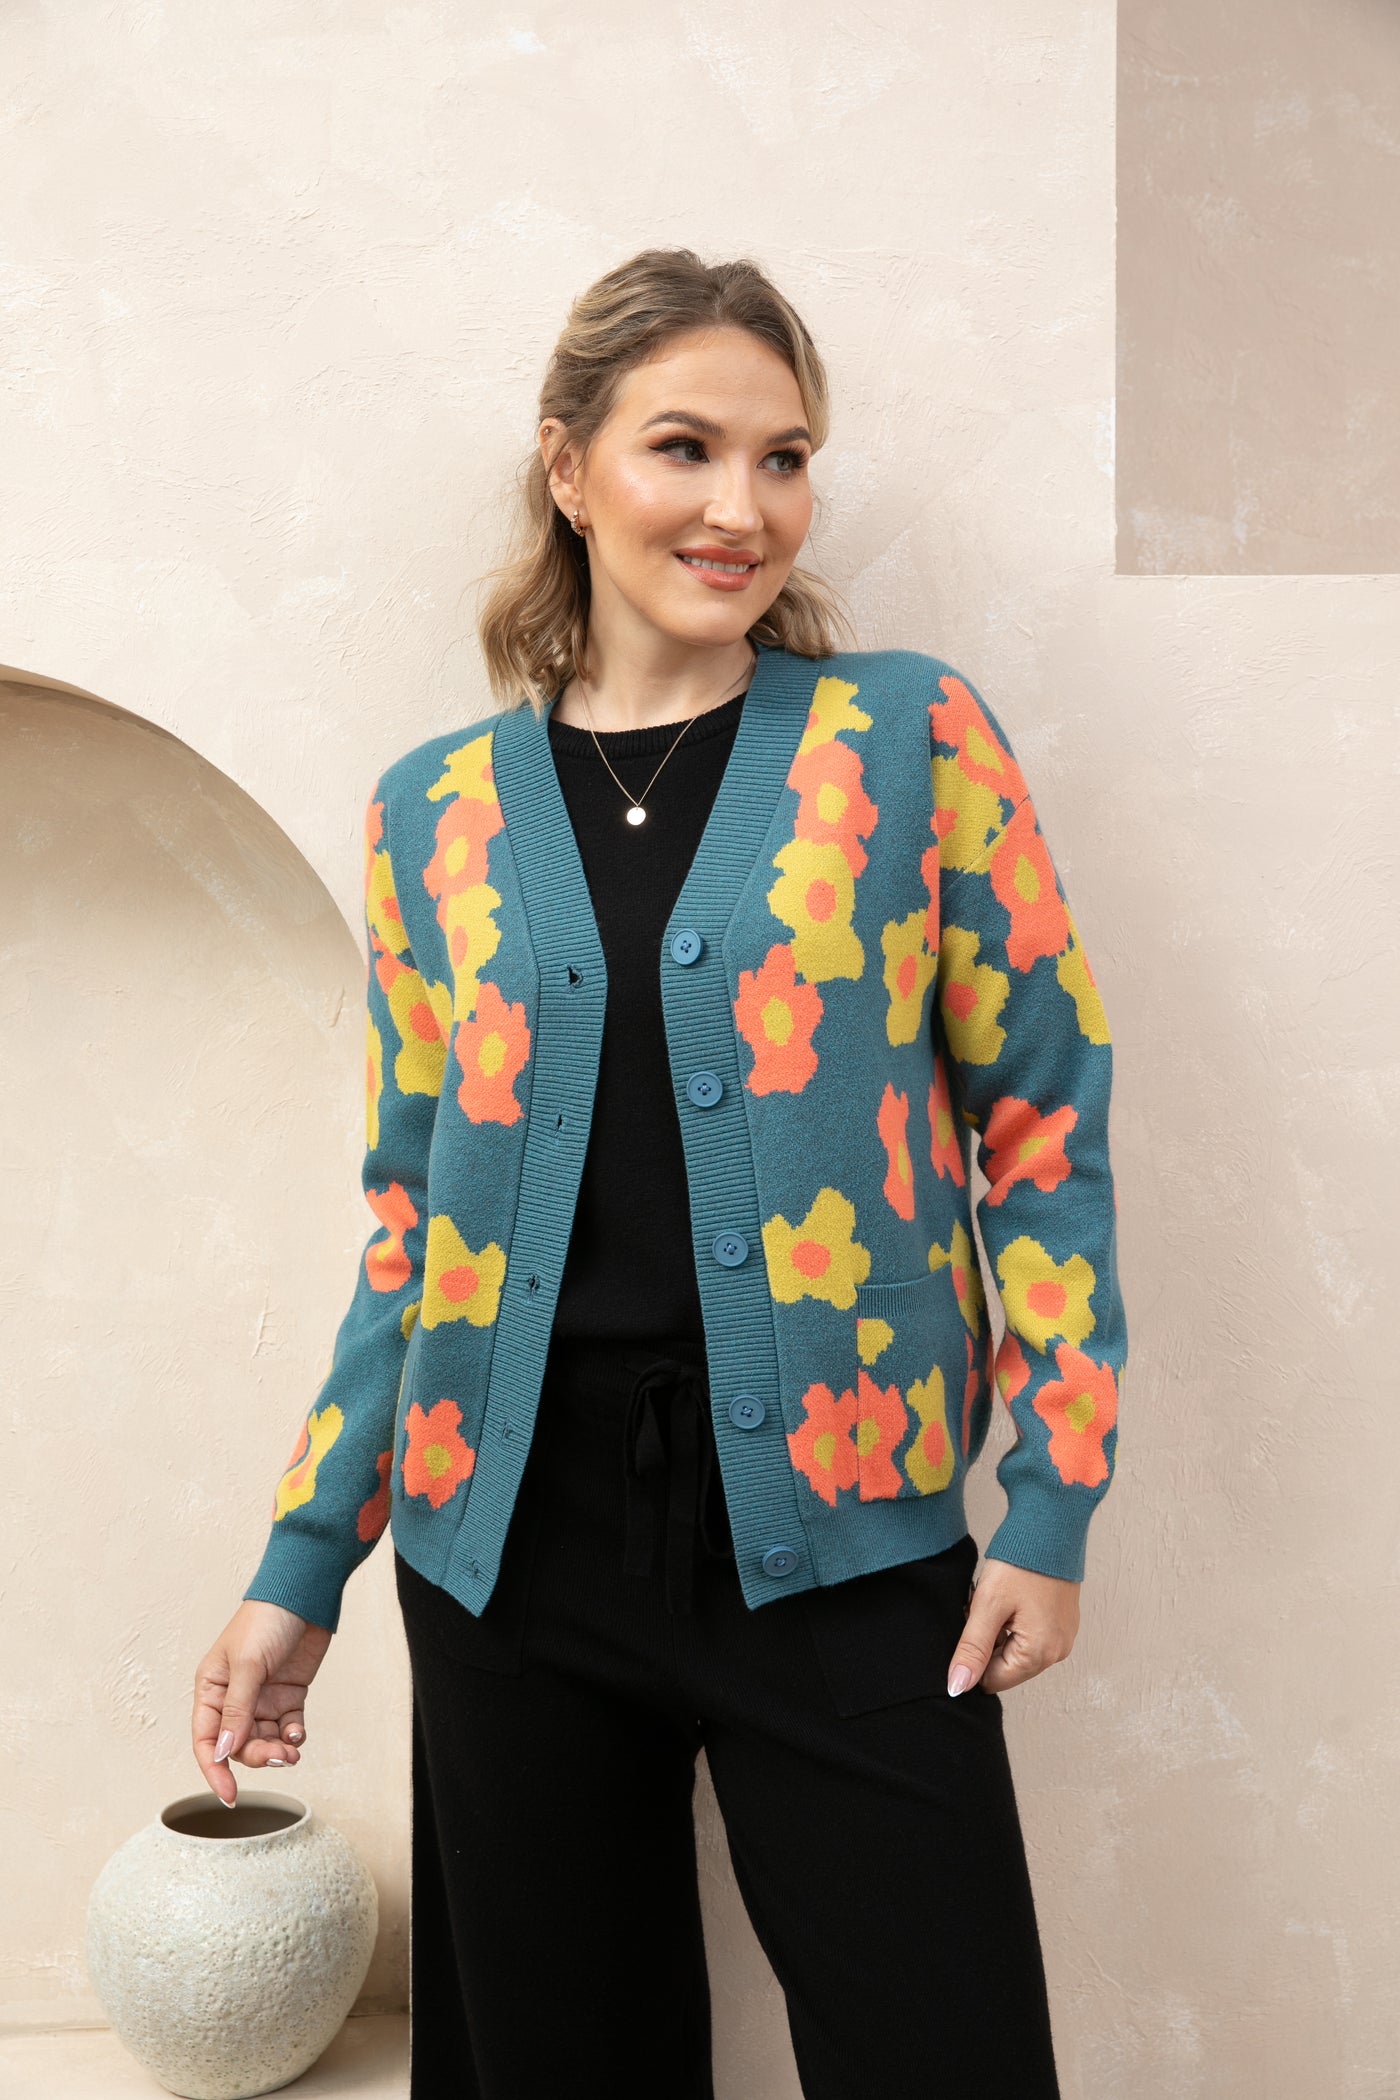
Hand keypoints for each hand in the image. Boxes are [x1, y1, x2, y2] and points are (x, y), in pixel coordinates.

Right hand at [193, 1601, 332, 1807]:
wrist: (304, 1595)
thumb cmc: (266, 1620)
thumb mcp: (247, 1665)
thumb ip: (237, 1710)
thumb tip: (225, 1751)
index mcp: (211, 1688)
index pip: (206, 1740)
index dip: (214, 1770)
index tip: (229, 1794)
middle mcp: (234, 1697)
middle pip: (239, 1745)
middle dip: (257, 1755)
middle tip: (279, 1755)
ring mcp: (262, 1697)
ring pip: (264, 1739)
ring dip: (277, 1749)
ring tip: (293, 1748)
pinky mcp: (288, 1695)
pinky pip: (286, 1727)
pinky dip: (293, 1735)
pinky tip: (299, 1732)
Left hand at [946, 1554, 1080, 1697]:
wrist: (1050, 1527)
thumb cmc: (1021, 1562)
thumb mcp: (988, 1605)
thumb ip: (972, 1650)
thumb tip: (958, 1688)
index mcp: (1040, 1654)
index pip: (992, 1680)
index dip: (973, 1656)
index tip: (971, 1624)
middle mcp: (1057, 1652)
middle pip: (1006, 1667)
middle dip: (988, 1643)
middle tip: (984, 1609)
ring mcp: (1062, 1637)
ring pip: (1016, 1650)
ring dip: (1000, 1632)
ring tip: (998, 1601)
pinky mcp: (1062, 1623)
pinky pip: (1029, 1636)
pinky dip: (1013, 1622)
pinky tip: (1009, 1598)